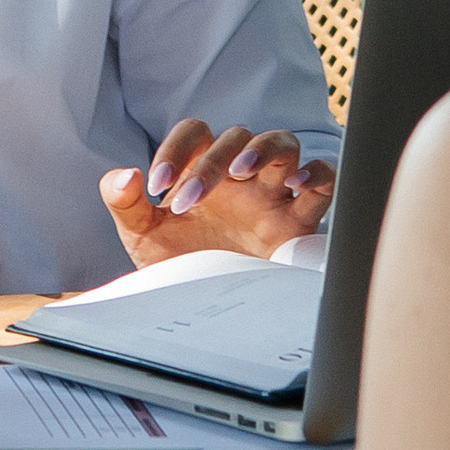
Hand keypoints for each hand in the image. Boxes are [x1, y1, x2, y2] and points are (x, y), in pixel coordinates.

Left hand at [103, 118, 335, 266]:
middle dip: (211, 162)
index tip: (158, 188)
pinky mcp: (300, 221)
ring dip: (264, 148)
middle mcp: (240, 178)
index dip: (177, 149)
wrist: (212, 316)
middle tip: (188, 201)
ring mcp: (272, 195)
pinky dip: (316, 173)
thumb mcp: (143, 238)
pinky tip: (294, 185)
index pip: (195, 133)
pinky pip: (324, 179)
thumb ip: (126, 203)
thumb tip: (125, 175)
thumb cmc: (182, 268)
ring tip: (240, 172)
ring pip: (284, 143)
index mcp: (202, 174)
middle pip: (237, 136)